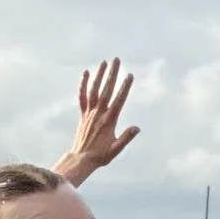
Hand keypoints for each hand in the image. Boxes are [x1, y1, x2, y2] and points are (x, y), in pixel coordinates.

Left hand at [61, 59, 140, 179]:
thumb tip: (137, 128)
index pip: (119, 100)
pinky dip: (83, 85)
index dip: (125, 87)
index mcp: (109, 120)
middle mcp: (99, 113)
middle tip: (116, 60)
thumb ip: (126, 138)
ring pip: (94, 90)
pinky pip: (82, 97)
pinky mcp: (83, 114)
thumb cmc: (101, 155)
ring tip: (104, 62)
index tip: (129, 75)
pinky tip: (86, 73)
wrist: (82, 158)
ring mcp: (89, 113)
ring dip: (99, 75)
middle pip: (106, 90)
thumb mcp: (116, 149)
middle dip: (112, 74)